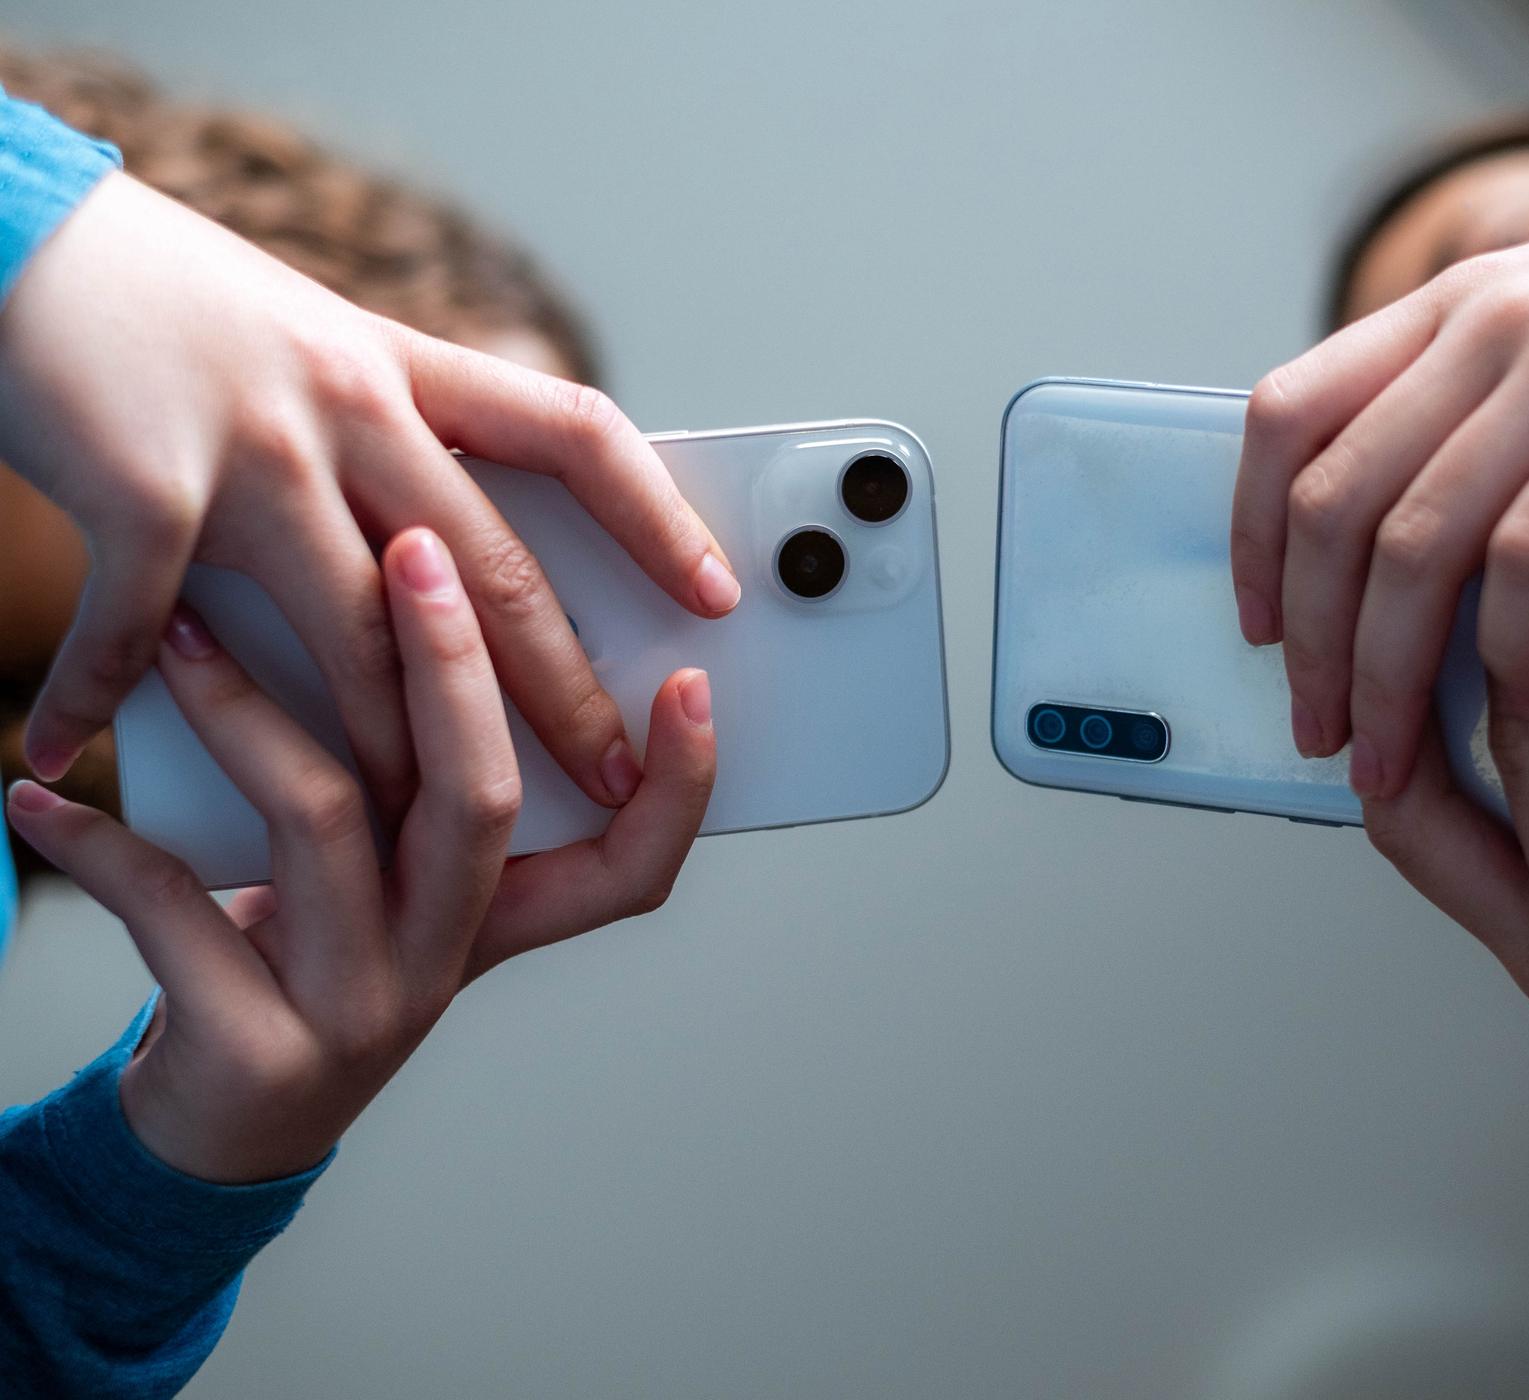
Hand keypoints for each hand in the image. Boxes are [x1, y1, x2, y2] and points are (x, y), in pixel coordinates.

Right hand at [0, 171, 738, 819]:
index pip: (574, 433)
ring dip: (385, 751)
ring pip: (357, 636)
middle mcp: (352, 402)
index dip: (655, 516)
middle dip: (562, 689)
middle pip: (490, 572)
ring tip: (413, 835)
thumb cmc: (166, 300)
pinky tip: (61, 752)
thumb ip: (391, 430)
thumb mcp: (313, 341)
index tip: (715, 592)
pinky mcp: (146, 486)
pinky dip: (97, 697)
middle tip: (613, 773)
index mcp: (404, 366)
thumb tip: (446, 540)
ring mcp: (257, 448)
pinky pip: (141, 630)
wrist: (18, 232)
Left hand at [3, 528, 715, 1182]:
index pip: (634, 862)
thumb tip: (406, 603)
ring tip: (179, 638)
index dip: (677, 781)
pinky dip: (99, 846)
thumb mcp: (392, 881)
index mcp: (502, 918)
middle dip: (451, 661)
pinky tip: (35, 804)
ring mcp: (360, 1006)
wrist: (222, 1125)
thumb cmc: (314, 960)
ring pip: (329, 819)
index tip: (689, 679)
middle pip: (481, 797)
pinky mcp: (256, 1046)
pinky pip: (178, 906)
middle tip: (408, 548)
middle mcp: (447, 959)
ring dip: (243, 711)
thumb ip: (421, 781)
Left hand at [1230, 107, 1528, 799]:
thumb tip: (1398, 535)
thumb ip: (1485, 402)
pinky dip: (1508, 650)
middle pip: (1330, 502)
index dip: (1249, 534)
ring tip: (1384, 755)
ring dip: (1384, 673)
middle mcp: (1489, 319)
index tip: (1259, 626)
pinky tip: (1515, 708)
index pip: (1285, 416)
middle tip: (1315, 728)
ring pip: (1414, 545)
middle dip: (1309, 640)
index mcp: (1454, 302)